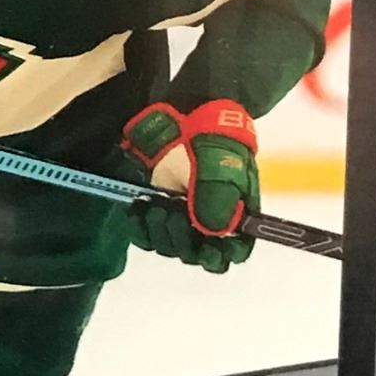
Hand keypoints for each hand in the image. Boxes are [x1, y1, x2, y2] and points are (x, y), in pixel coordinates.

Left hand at [120, 100, 258, 272]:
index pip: (232, 254)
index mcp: (235, 217)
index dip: (219, 257)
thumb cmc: (215, 145)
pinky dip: (141, 228)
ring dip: (161, 232)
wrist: (187, 119)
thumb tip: (212, 233)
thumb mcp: (224, 171)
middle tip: (174, 215)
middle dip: (183, 240)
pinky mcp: (158, 210)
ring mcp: (182, 218)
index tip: (206, 248)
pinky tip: (140, 211)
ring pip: (170, 247)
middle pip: (196, 255)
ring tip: (158, 208)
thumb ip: (220, 203)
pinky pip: (147, 236)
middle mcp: (208, 223)